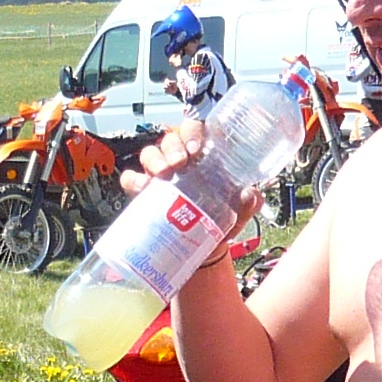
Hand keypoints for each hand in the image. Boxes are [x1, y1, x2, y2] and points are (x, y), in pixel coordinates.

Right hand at [118, 118, 261, 225]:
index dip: (193, 133)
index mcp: (201, 157)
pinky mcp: (144, 194)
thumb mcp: (237, 212)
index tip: (196, 147)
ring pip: (150, 153)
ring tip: (163, 173)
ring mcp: (159, 175)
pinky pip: (131, 179)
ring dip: (155, 159)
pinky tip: (143, 188)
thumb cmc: (218, 222)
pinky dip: (134, 179)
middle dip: (173, 146)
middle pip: (170, 139)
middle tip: (180, 162)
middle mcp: (179, 162)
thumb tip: (250, 194)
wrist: (202, 250)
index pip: (195, 132)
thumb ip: (248, 203)